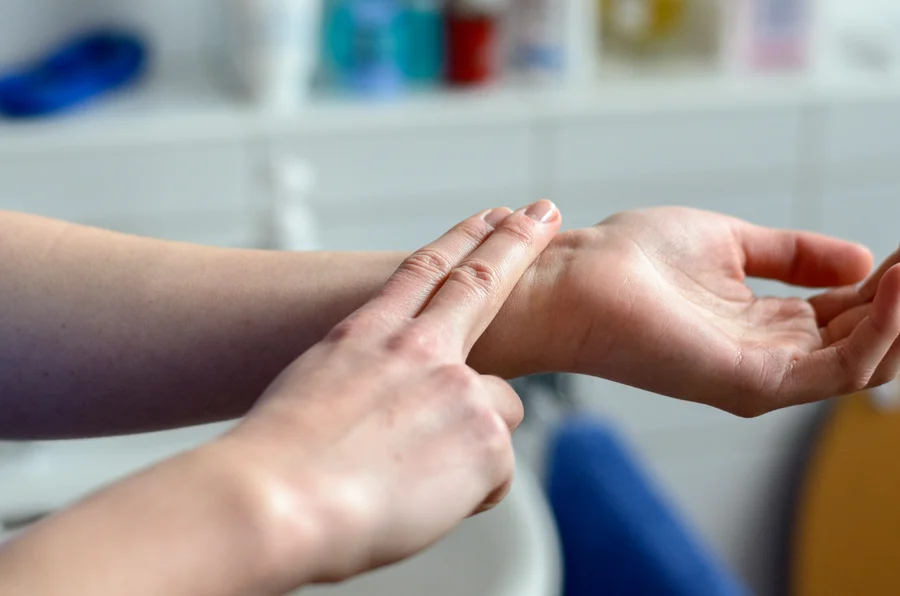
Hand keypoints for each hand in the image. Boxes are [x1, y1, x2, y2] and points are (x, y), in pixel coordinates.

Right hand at [220, 201, 560, 588]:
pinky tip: (421, 503)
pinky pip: (495, 474)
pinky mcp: (486, 437)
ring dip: (473, 442)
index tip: (489, 216)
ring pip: (499, 407)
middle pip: (480, 281)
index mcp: (368, 335)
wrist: (273, 501)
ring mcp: (457, 387)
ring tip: (415, 479)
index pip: (423, 272)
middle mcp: (417, 349)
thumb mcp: (309, 395)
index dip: (461, 239)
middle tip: (544, 210)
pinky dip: (468, 494)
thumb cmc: (276, 463)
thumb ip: (364, 384)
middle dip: (518, 240)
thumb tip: (394, 407)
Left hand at [548, 207, 899, 416]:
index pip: (852, 314)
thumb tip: (863, 260)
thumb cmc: (632, 260)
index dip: (891, 283)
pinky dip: (883, 327)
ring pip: (868, 359)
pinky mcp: (751, 383)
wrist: (576, 276)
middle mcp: (771, 357)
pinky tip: (898, 280)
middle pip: (868, 340)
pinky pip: (841, 367)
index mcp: (766, 326)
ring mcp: (763, 376)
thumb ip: (793, 254)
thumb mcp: (730, 243)